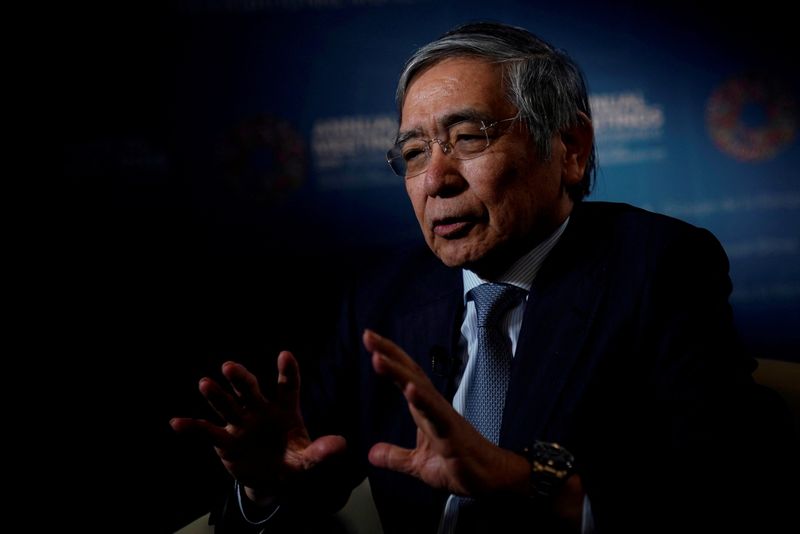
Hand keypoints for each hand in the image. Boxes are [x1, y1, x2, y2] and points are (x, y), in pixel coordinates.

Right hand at [170, 352, 346, 502]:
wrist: (274, 481)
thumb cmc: (294, 461)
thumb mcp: (310, 460)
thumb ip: (322, 452)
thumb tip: (340, 445)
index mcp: (285, 409)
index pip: (288, 387)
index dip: (287, 372)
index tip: (285, 356)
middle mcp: (261, 410)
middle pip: (250, 389)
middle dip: (240, 377)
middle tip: (229, 367)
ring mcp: (241, 423)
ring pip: (228, 404)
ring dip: (217, 394)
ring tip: (205, 383)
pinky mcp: (226, 441)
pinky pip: (207, 432)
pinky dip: (192, 427)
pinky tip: (176, 422)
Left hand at [363, 329, 529, 497]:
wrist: (491, 478)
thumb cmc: (461, 465)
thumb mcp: (419, 464)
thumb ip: (395, 457)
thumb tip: (372, 453)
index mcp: (424, 409)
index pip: (405, 376)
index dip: (389, 357)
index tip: (369, 339)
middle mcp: (434, 406)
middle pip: (410, 373)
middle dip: (389, 353)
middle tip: (368, 335)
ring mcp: (444, 417)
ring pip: (420, 388)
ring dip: (398, 372)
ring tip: (378, 358)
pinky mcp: (453, 433)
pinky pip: (436, 414)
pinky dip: (422, 400)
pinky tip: (409, 389)